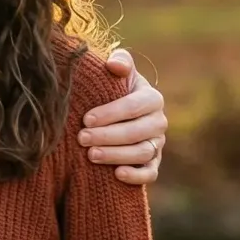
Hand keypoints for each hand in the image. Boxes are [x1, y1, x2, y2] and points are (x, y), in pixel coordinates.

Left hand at [78, 48, 166, 183]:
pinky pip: (150, 173)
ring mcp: (157, 144)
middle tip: (82, 138)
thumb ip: (119, 63)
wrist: (112, 115)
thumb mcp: (115, 74)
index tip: (86, 119)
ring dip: (117, 155)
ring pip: (142, 153)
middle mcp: (158, 122)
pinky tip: (117, 174)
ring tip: (91, 155)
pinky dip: (137, 176)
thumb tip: (114, 65)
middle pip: (138, 132)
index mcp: (151, 98)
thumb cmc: (110, 90)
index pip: (135, 106)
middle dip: (108, 136)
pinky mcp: (153, 164)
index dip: (111, 113)